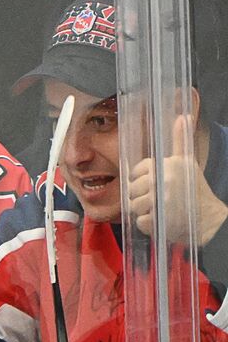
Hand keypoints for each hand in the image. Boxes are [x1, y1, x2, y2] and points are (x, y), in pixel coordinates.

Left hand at [127, 113, 227, 245]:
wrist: (208, 218)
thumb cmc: (195, 191)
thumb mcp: (188, 163)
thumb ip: (181, 141)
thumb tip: (183, 117)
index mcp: (168, 165)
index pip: (137, 171)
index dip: (140, 180)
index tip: (151, 185)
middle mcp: (163, 180)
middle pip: (132, 190)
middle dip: (141, 198)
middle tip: (157, 201)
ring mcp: (159, 200)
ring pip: (133, 206)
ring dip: (143, 212)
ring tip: (160, 210)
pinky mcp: (157, 220)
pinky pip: (139, 222)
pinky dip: (147, 225)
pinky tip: (161, 221)